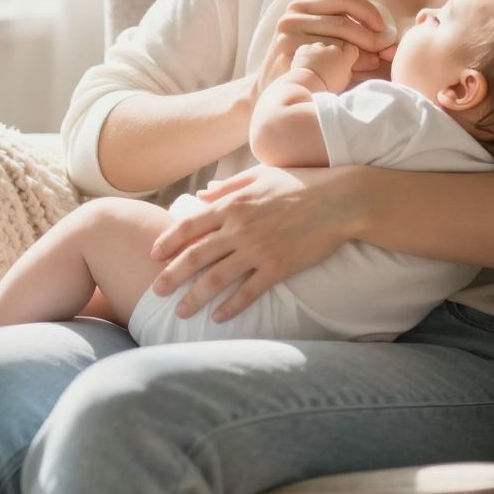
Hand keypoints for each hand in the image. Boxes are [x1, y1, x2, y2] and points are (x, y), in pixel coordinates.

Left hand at [147, 165, 357, 321]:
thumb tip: (201, 195)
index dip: (168, 242)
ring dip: (195, 298)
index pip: (189, 225)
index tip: (153, 255)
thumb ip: (228, 187)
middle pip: (195, 256)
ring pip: (216, 278)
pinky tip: (218, 317)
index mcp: (233, 205)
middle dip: (171, 276)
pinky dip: (231, 306)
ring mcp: (258, 249)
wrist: (340, 200)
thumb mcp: (260, 175)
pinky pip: (248, 291)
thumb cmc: (300, 183)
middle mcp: (239, 228)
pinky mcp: (278, 267)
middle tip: (155, 292)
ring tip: (180, 313)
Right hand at [254, 0, 397, 96]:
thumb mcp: (322, 41)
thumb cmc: (306, 66)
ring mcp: (288, 37)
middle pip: (345, 20)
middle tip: (385, 50)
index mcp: (303, 6)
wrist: (271, 92)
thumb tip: (390, 41)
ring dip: (364, 51)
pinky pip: (329, 58)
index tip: (384, 29)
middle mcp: (293, 17)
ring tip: (374, 61)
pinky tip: (357, 72)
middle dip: (371, 36)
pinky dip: (350, 64)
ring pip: (339, 39)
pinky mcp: (289, 57)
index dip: (370, 11)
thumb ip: (351, 37)